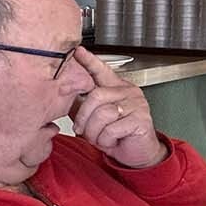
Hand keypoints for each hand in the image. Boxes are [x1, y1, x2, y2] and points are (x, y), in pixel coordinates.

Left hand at [68, 48, 166, 167]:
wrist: (138, 153)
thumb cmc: (117, 135)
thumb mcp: (96, 118)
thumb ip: (83, 106)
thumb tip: (64, 96)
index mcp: (117, 88)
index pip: (102, 70)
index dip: (89, 61)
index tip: (78, 51)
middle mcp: (128, 92)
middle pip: (95, 96)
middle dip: (84, 118)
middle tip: (83, 130)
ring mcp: (137, 104)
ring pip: (102, 114)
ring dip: (95, 133)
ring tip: (100, 138)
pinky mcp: (141, 119)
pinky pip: (112, 129)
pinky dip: (106, 140)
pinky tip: (112, 141)